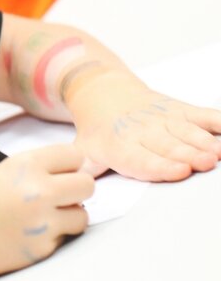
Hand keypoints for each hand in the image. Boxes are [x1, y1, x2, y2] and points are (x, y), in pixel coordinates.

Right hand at [0, 144, 92, 278]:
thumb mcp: (1, 172)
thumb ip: (35, 170)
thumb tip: (66, 173)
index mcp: (25, 166)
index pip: (73, 156)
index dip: (70, 164)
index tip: (64, 170)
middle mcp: (39, 192)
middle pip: (86, 185)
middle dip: (76, 189)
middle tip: (62, 193)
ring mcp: (43, 223)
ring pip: (82, 215)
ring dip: (69, 215)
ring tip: (44, 215)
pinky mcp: (43, 248)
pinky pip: (63, 237)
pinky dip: (52, 235)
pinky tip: (28, 231)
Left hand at [70, 76, 220, 180]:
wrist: (103, 93)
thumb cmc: (99, 131)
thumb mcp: (84, 150)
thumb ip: (83, 171)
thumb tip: (74, 187)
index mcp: (121, 145)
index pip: (142, 160)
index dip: (161, 166)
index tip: (179, 172)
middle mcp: (145, 131)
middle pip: (170, 146)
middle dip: (188, 155)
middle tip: (206, 163)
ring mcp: (165, 118)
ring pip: (188, 131)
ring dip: (205, 141)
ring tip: (218, 152)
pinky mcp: (181, 109)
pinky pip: (204, 114)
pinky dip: (220, 121)